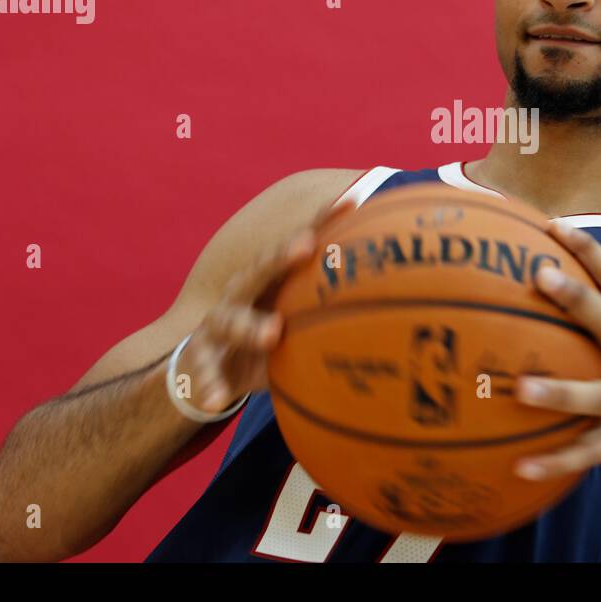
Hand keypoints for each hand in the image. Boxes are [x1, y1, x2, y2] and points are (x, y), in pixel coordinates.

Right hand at [175, 198, 355, 413]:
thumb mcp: (294, 321)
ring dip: (250, 325)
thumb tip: (400, 312)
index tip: (351, 202)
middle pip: (259, 268)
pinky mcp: (201, 359)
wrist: (206, 367)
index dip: (323, 221)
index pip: (298, 245)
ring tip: (272, 333)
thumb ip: (332, 312)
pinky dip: (211, 385)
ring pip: (230, 320)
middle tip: (306, 246)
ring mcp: (217, 325)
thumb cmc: (265, 337)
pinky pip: (206, 373)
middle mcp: (240, 293)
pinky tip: (218, 399)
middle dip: (281, 255)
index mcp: (268, 280)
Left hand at [513, 220, 600, 492]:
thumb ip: (594, 320)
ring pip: (597, 397)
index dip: (591, 251)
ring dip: (559, 392)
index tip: (555, 225)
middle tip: (540, 276)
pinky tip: (519, 466)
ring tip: (521, 387)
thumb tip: (534, 274)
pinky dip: (553, 460)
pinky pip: (585, 454)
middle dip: (579, 298)